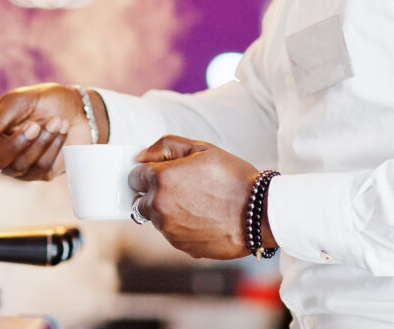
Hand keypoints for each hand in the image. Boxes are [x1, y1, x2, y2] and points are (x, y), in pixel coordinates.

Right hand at [0, 83, 89, 181]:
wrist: (79, 108)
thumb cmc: (46, 100)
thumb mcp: (20, 100)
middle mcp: (1, 154)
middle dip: (17, 144)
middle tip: (35, 125)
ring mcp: (21, 166)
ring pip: (21, 166)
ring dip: (41, 141)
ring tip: (56, 121)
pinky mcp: (41, 173)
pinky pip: (41, 167)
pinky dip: (53, 146)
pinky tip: (61, 130)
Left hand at [127, 135, 265, 259]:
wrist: (258, 212)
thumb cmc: (232, 177)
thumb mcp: (201, 148)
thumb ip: (165, 146)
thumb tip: (140, 155)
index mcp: (161, 179)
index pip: (135, 176)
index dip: (149, 172)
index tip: (164, 172)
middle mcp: (159, 206)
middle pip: (140, 199)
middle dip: (154, 193)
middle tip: (182, 187)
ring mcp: (169, 229)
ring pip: (155, 218)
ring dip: (167, 210)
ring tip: (197, 202)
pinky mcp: (181, 246)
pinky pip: (171, 233)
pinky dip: (180, 226)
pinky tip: (202, 217)